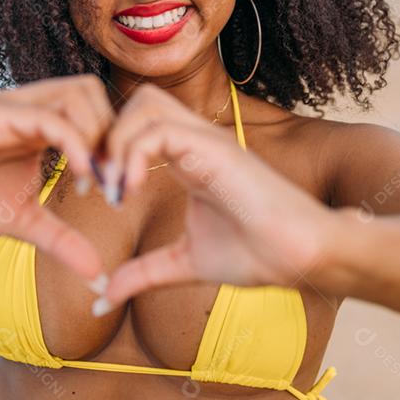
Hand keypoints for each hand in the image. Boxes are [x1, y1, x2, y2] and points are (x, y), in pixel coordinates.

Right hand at [0, 75, 113, 280]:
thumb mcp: (24, 222)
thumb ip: (62, 241)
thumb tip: (98, 276)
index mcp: (41, 123)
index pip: (98, 112)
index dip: (116, 147)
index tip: (118, 191)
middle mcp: (32, 106)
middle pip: (96, 94)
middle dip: (114, 137)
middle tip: (115, 184)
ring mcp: (15, 105)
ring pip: (80, 94)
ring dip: (99, 136)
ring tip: (97, 182)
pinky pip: (50, 117)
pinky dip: (75, 143)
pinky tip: (81, 176)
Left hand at [96, 84, 350, 311]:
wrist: (300, 257)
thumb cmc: (256, 255)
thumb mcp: (184, 264)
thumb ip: (143, 274)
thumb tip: (103, 299)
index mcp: (188, 157)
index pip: (137, 124)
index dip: (108, 151)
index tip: (98, 195)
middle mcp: (196, 140)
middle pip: (137, 100)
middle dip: (106, 135)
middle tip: (100, 184)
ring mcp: (207, 140)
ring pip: (144, 104)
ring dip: (116, 143)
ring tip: (113, 191)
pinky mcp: (214, 149)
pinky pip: (158, 130)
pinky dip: (132, 155)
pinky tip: (128, 192)